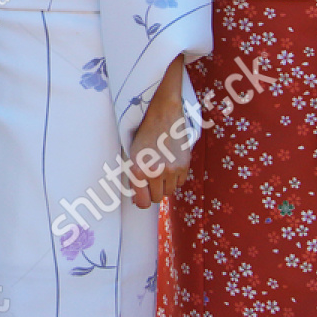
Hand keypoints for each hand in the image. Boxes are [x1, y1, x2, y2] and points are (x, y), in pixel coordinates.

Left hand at [126, 57, 191, 208]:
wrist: (161, 112)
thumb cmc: (143, 133)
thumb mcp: (132, 155)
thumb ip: (134, 178)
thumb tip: (139, 202)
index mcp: (137, 170)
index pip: (143, 203)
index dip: (142, 200)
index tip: (141, 194)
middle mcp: (155, 172)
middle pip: (157, 198)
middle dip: (153, 191)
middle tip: (150, 177)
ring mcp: (172, 169)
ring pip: (170, 192)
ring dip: (165, 184)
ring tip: (160, 167)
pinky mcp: (185, 165)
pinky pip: (181, 183)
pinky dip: (176, 177)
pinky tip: (170, 163)